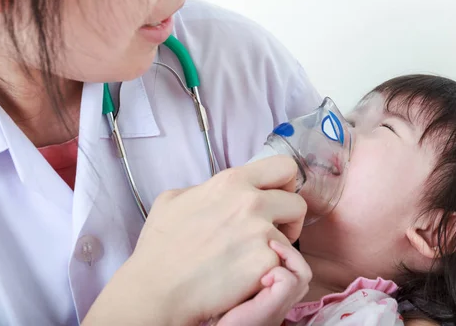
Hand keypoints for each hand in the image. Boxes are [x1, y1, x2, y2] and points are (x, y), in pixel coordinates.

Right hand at [83, 156, 306, 325]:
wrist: (157, 289)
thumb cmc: (161, 247)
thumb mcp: (174, 199)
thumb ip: (205, 188)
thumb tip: (219, 191)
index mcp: (231, 181)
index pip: (284, 167)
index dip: (284, 184)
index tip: (276, 199)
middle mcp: (251, 202)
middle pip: (298, 203)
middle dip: (289, 219)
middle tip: (272, 232)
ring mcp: (261, 233)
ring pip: (291, 238)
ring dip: (277, 248)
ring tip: (250, 259)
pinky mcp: (266, 262)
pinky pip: (282, 264)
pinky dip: (268, 271)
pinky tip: (245, 276)